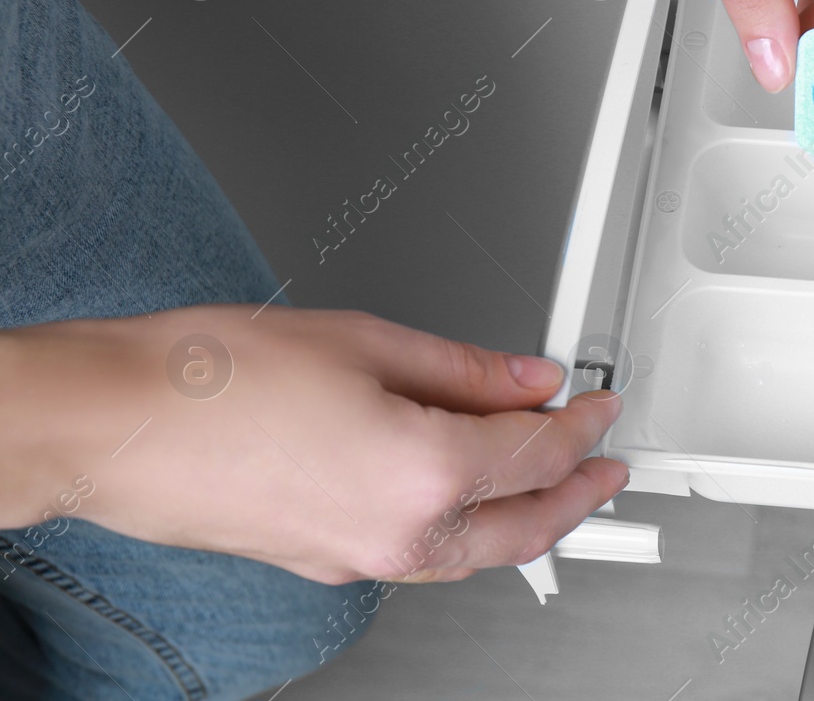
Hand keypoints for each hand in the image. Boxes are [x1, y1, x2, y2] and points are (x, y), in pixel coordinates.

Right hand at [0, 305, 626, 584]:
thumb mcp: (368, 341)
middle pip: (525, 525)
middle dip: (578, 494)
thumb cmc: (215, 377)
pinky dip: (467, 529)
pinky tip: (468, 496)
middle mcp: (400, 532)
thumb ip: (468, 369)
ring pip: (477, 554)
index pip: (540, 453)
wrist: (115, 422)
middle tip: (608, 465)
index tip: (601, 403)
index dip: (584, 424)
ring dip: (528, 521)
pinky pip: (426, 556)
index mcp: (424, 472)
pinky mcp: (326, 561)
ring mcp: (361, 558)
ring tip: (555, 485)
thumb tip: (529, 379)